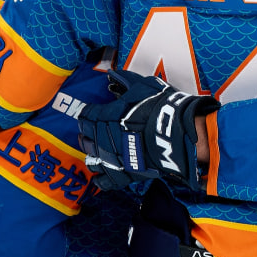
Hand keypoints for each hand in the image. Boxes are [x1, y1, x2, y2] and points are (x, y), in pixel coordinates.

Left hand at [78, 68, 218, 190]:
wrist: (173, 134)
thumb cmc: (158, 108)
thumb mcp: (142, 86)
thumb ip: (125, 80)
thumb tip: (113, 75)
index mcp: (102, 117)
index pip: (85, 115)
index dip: (88, 113)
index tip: (93, 112)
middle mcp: (100, 139)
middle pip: (84, 137)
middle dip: (86, 133)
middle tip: (92, 130)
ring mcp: (110, 159)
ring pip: (91, 159)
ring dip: (92, 154)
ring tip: (97, 151)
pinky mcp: (122, 175)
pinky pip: (103, 181)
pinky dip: (100, 178)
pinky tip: (101, 175)